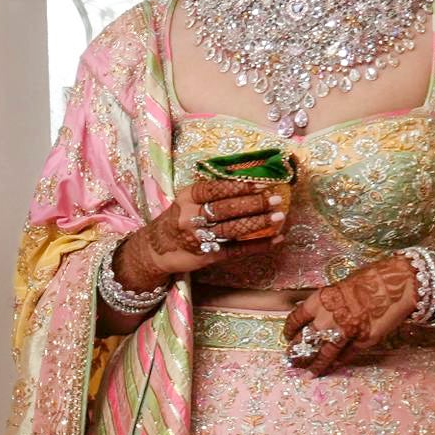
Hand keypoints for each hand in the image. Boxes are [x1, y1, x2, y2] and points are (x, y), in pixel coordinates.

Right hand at [116, 174, 288, 298]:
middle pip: (226, 209)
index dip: (238, 187)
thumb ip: (210, 191)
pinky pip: (236, 251)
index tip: (260, 183)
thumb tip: (244, 178)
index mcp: (187, 198)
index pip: (215, 189)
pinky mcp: (207, 256)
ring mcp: (199, 238)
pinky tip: (275, 240)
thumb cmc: (177, 219)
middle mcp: (191, 218)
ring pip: (232, 229)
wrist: (155, 249)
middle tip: (276, 198)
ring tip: (278, 216)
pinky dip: (257, 246)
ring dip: (258, 223)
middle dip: (254, 203)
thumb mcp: (186, 200)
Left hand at [282, 257, 423, 377]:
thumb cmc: (370, 280)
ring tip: (310, 372)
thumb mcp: (340, 287)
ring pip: (325, 354)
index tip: (287, 336)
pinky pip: (347, 355)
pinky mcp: (363, 341)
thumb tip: (318, 316)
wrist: (395, 284)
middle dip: (297, 352)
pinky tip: (334, 366)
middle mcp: (328, 319)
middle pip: (306, 340)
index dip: (290, 330)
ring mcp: (345, 332)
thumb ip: (328, 304)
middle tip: (292, 359)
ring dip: (316, 364)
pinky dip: (339, 362)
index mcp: (319, 301)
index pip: (296, 319)